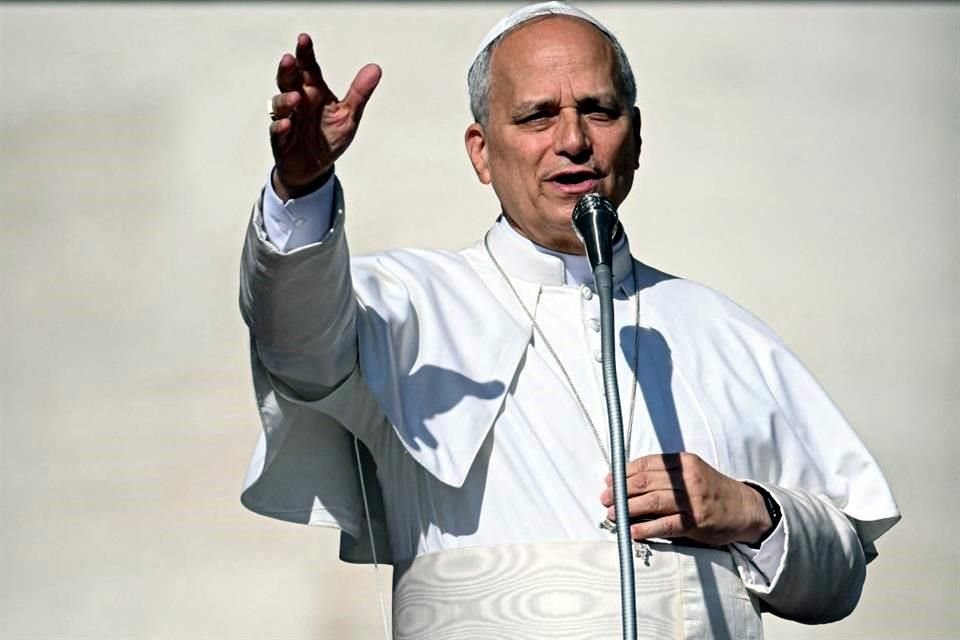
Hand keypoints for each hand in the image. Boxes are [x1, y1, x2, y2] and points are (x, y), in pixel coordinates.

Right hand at [269, 33, 381, 198]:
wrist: (316, 168)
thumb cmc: (328, 136)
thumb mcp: (349, 115)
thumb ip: (359, 92)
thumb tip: (376, 68)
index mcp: (313, 90)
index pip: (307, 67)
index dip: (304, 53)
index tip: (304, 39)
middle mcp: (298, 101)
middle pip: (288, 80)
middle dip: (287, 70)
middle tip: (289, 59)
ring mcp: (288, 119)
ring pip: (280, 104)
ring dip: (285, 99)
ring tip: (295, 97)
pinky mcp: (281, 140)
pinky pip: (277, 131)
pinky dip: (281, 127)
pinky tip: (286, 125)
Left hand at [600, 452, 771, 546]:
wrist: (745, 509)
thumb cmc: (711, 491)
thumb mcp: (691, 474)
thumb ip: (664, 475)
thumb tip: (625, 481)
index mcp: (684, 463)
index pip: (646, 464)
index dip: (623, 472)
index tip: (609, 481)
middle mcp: (688, 478)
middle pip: (645, 482)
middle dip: (620, 491)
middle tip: (606, 499)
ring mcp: (693, 500)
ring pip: (652, 502)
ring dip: (628, 509)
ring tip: (613, 515)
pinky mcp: (696, 522)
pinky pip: (666, 525)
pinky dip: (646, 528)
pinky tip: (633, 531)